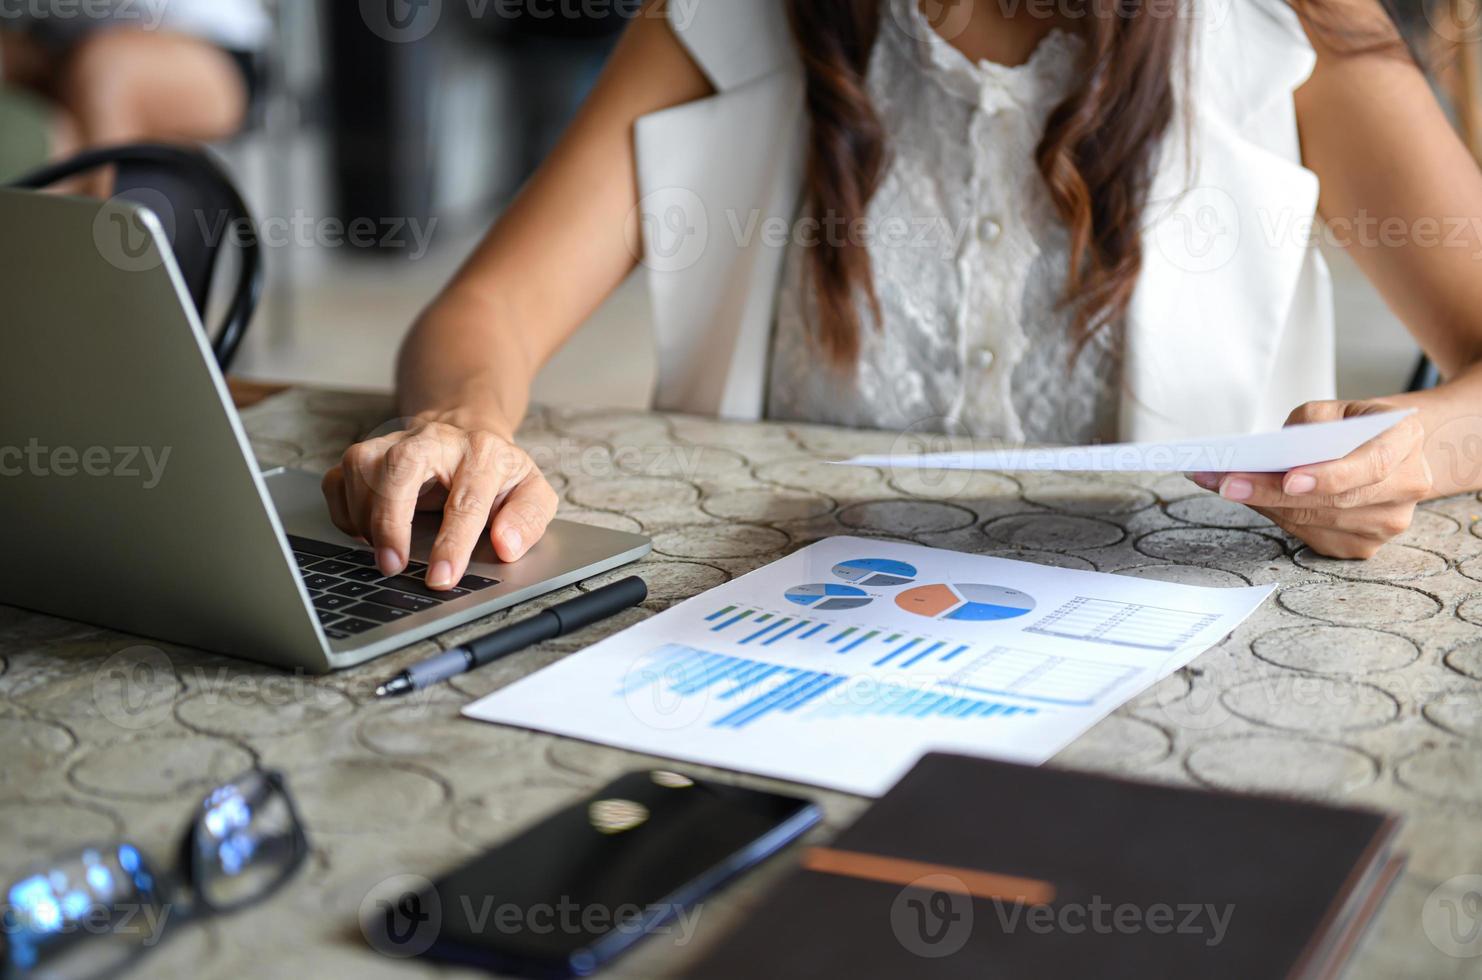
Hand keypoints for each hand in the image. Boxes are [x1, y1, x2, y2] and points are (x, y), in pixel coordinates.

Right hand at [320, 417, 558, 588]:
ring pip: (361, 469)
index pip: (467, 500)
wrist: (466, 431)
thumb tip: (506, 545)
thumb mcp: (531, 491)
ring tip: (386, 550)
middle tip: (393, 565)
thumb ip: (528, 519)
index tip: (442, 578)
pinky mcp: (365, 451)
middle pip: (400, 468)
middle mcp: (435, 441)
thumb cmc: (496, 472)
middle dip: (391, 520)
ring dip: (366, 518)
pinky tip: (365, 531)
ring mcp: (394, 441)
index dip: (453, 543)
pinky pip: (337, 478)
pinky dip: (343, 511)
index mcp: (484, 453)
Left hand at [1189, 400, 1432, 559]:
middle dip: (1273, 492)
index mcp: (1407, 439)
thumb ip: (1308, 423)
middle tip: (1226, 482)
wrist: (1387, 450)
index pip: (1371, 464)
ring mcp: (1390, 521)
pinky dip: (1278, 518)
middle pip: (1335, 500)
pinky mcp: (1365, 545)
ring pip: (1318, 521)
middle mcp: (1408, 484)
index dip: (1329, 476)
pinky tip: (1251, 500)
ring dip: (1265, 505)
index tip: (1288, 480)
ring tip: (1222, 486)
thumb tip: (1267, 455)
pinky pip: (1313, 536)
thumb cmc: (1354, 425)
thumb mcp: (1335, 408)